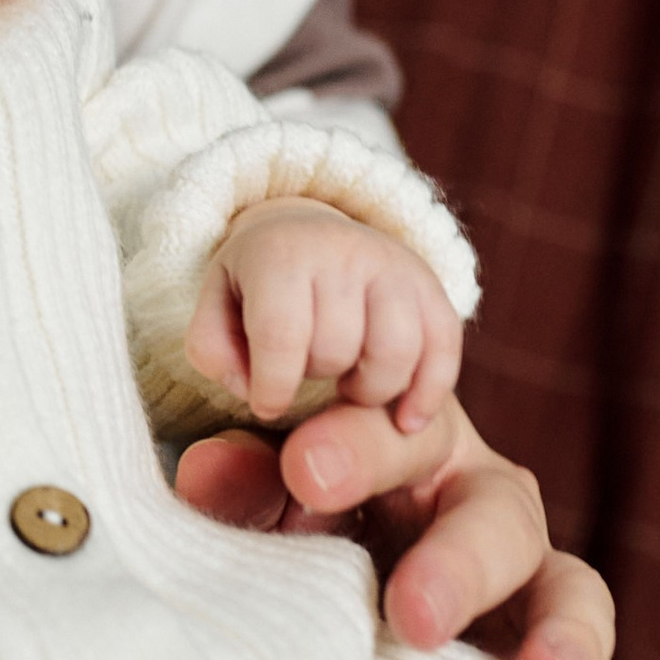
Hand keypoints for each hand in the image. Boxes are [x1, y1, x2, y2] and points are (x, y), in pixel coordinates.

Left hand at [174, 390, 659, 659]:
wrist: (326, 563)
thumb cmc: (293, 515)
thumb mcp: (265, 491)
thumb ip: (244, 480)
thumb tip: (206, 474)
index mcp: (412, 447)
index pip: (396, 436)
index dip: (355, 449)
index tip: (303, 470)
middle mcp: (483, 509)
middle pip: (496, 519)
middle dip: (459, 565)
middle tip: (412, 615)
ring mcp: (529, 589)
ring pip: (573, 595)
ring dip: (565, 640)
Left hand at [187, 199, 462, 432]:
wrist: (306, 239)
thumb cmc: (255, 291)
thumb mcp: (216, 311)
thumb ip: (215, 354)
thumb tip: (254, 389)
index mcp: (280, 252)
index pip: (282, 334)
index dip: (273, 387)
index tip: (266, 404)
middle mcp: (344, 248)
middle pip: (338, 348)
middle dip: (316, 380)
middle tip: (305, 375)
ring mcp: (394, 265)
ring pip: (396, 352)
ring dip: (369, 391)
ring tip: (346, 388)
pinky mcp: (430, 287)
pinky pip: (444, 349)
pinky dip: (428, 394)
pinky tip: (405, 420)